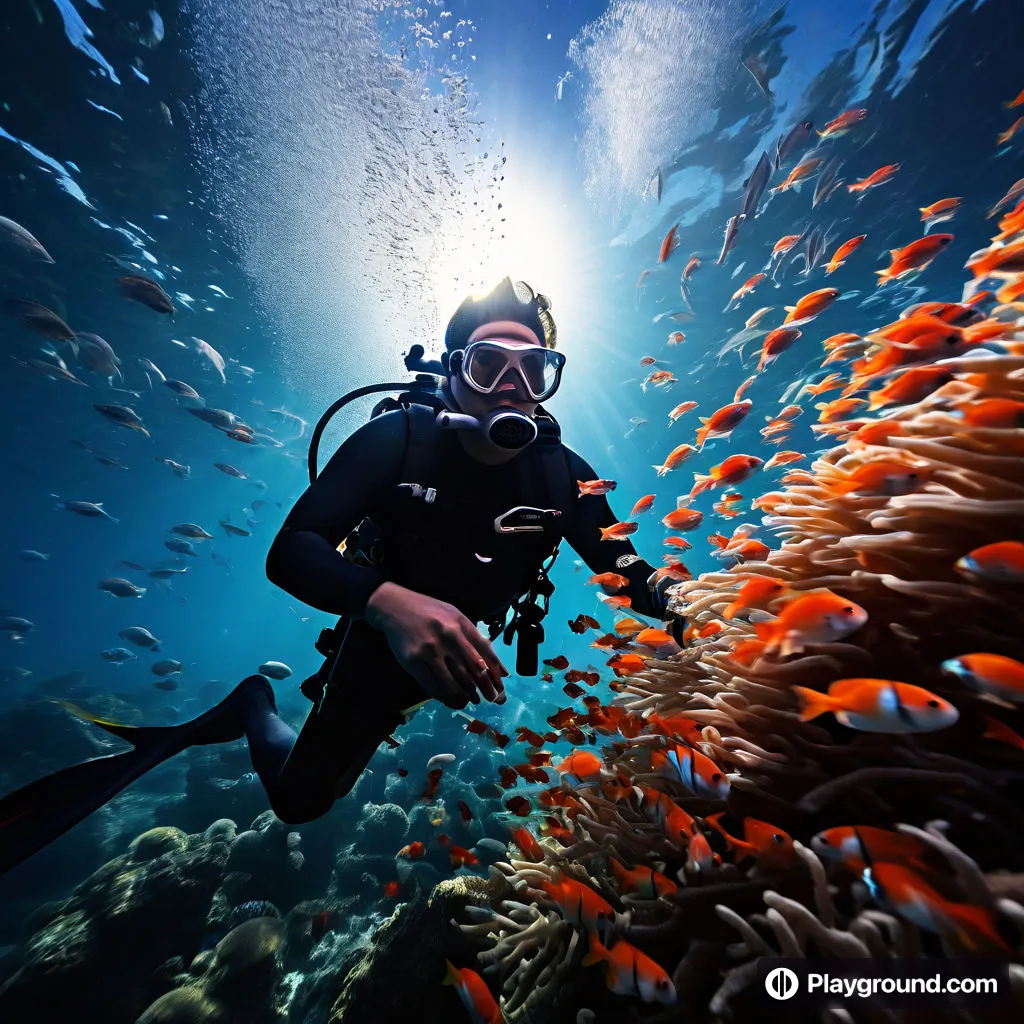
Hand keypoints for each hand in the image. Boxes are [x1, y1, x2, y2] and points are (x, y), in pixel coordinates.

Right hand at [365, 582, 508, 709]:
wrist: (395, 607)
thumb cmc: (430, 612)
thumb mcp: (456, 617)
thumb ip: (477, 639)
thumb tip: (500, 669)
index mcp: (461, 625)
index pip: (486, 655)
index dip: (495, 675)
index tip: (500, 689)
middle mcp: (448, 637)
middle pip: (473, 671)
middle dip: (485, 689)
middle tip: (491, 701)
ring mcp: (430, 650)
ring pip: (454, 683)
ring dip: (466, 697)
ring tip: (471, 701)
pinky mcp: (413, 662)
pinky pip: (434, 687)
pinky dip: (446, 698)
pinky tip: (453, 700)